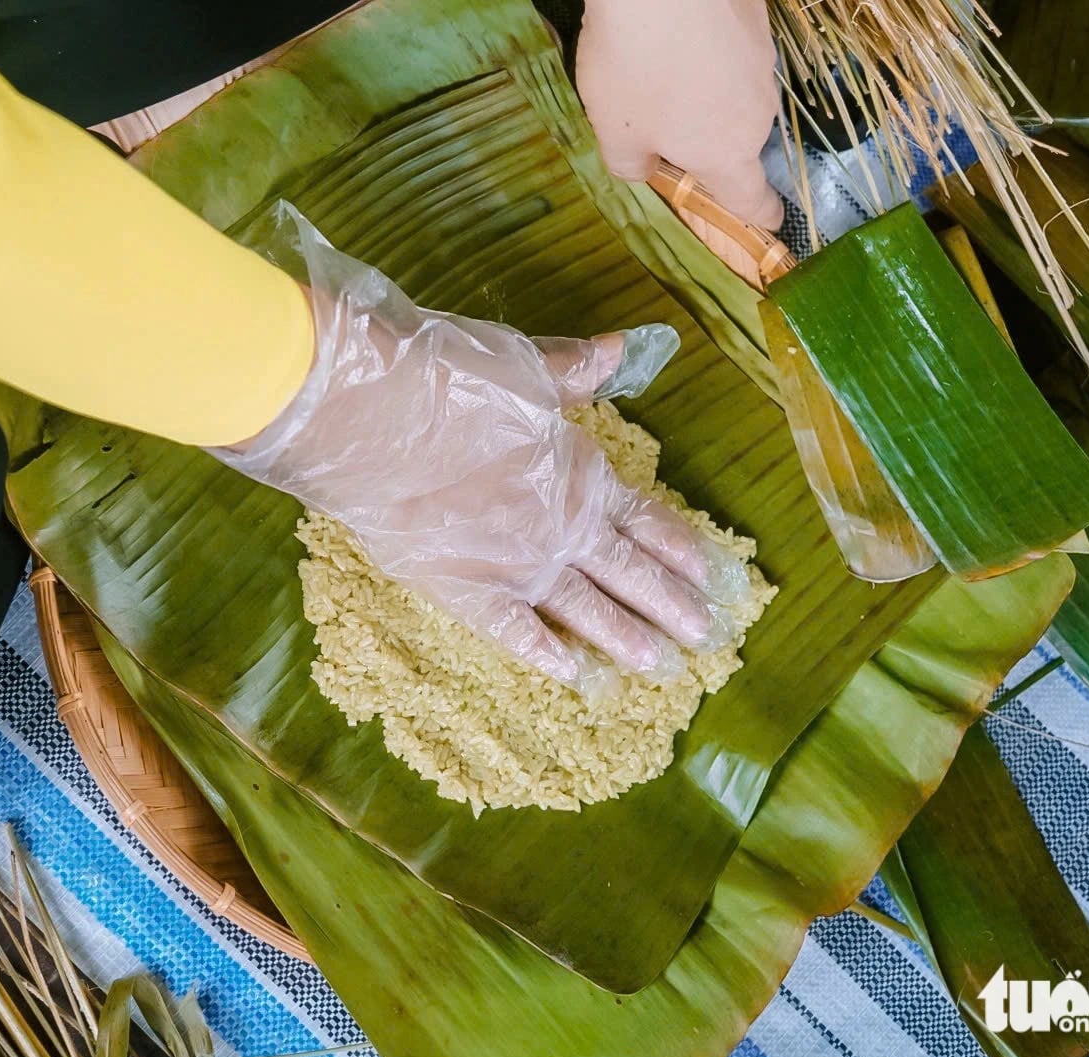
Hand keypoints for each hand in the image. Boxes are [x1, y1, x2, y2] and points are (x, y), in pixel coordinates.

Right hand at [218, 204, 752, 695]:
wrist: (374, 417)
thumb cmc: (452, 380)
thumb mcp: (527, 366)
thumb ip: (578, 371)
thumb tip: (626, 348)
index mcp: (583, 475)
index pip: (647, 522)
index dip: (682, 551)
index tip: (714, 577)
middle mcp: (562, 530)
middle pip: (630, 576)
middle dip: (671, 607)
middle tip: (705, 638)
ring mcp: (517, 568)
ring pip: (586, 612)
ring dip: (624, 639)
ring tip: (659, 666)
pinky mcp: (466, 591)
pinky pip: (515, 633)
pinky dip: (545, 655)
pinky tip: (574, 677)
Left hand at [576, 0, 783, 229]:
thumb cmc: (637, 66)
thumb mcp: (614, 130)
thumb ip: (631, 165)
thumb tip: (645, 170)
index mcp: (726, 153)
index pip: (752, 198)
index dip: (759, 214)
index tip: (769, 220)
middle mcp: (757, 112)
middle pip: (736, 139)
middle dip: (705, 138)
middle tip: (659, 118)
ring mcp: (763, 61)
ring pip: (735, 92)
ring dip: (706, 90)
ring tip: (661, 66)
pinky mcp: (758, 20)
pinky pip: (733, 49)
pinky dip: (710, 50)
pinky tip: (678, 31)